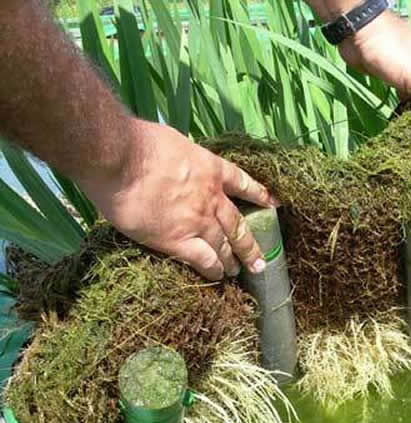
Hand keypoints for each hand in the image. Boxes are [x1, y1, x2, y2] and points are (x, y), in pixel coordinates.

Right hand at [77, 118, 277, 280]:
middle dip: (250, 244)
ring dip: (233, 260)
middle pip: (238, 225)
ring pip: (224, 246)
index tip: (274, 204)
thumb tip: (177, 157)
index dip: (260, 195)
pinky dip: (214, 270)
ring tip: (238, 271)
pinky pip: (204, 260)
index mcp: (211, 169)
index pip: (243, 184)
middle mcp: (211, 198)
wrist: (120, 159)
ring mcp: (198, 221)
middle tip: (259, 259)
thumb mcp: (174, 141)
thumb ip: (183, 157)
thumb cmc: (139, 143)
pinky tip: (218, 277)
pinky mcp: (178, 240)